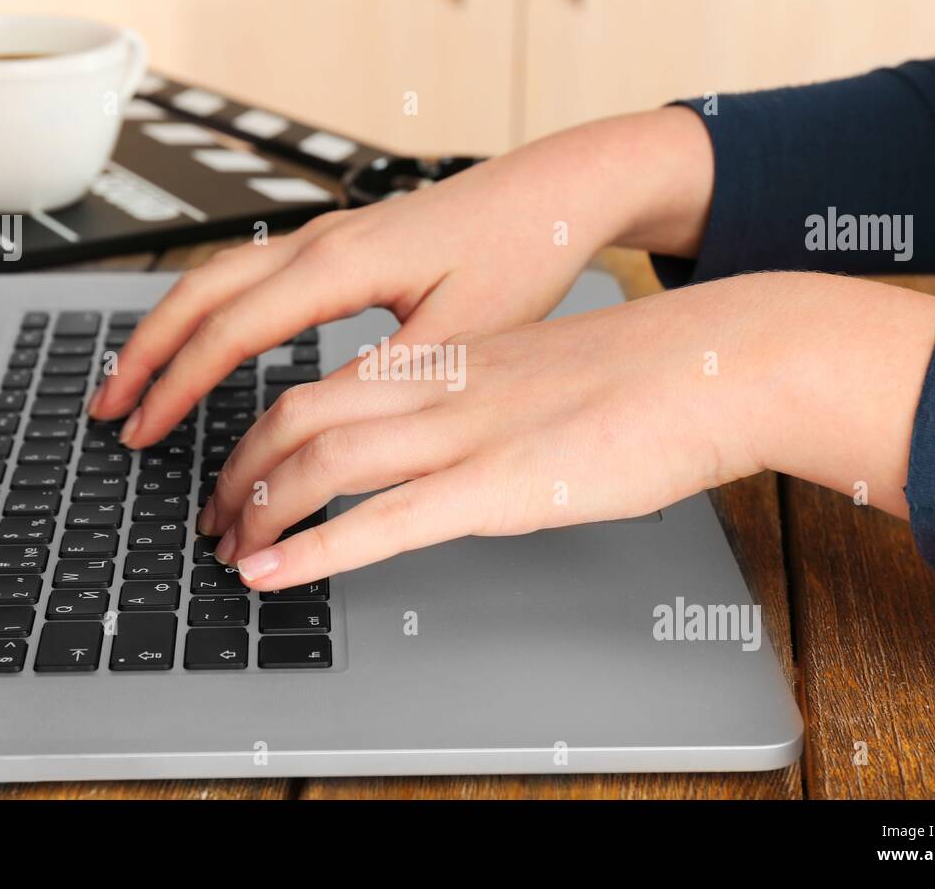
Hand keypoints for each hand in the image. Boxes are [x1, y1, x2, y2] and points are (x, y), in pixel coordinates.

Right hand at [88, 107, 714, 448]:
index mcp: (340, 264)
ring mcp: (328, 237)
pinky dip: (212, 313)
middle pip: (200, 294)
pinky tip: (210, 342)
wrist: (554, 189)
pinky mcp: (344, 244)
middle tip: (108, 409)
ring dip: (171, 329)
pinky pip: (252, 275)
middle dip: (145, 354)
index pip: (231, 332)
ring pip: (220, 278)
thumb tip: (319, 426)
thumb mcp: (462, 334)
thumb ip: (387, 379)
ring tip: (138, 379)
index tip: (146, 432)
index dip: (178, 388)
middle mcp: (321, 241)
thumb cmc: (520, 248)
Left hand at [206, 271, 934, 590]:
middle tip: (215, 518)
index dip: (263, 432)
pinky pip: (384, 519)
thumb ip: (487, 405)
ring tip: (230, 552)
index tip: (240, 470)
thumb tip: (457, 443)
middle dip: (239, 471)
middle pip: (299, 416)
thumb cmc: (649, 375)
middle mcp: (442, 388)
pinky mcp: (501, 484)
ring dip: (260, 510)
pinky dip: (314, 548)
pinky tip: (275, 573)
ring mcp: (467, 433)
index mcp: (451, 362)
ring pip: (324, 461)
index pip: (324, 387)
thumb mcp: (542, 380)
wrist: (720, 363)